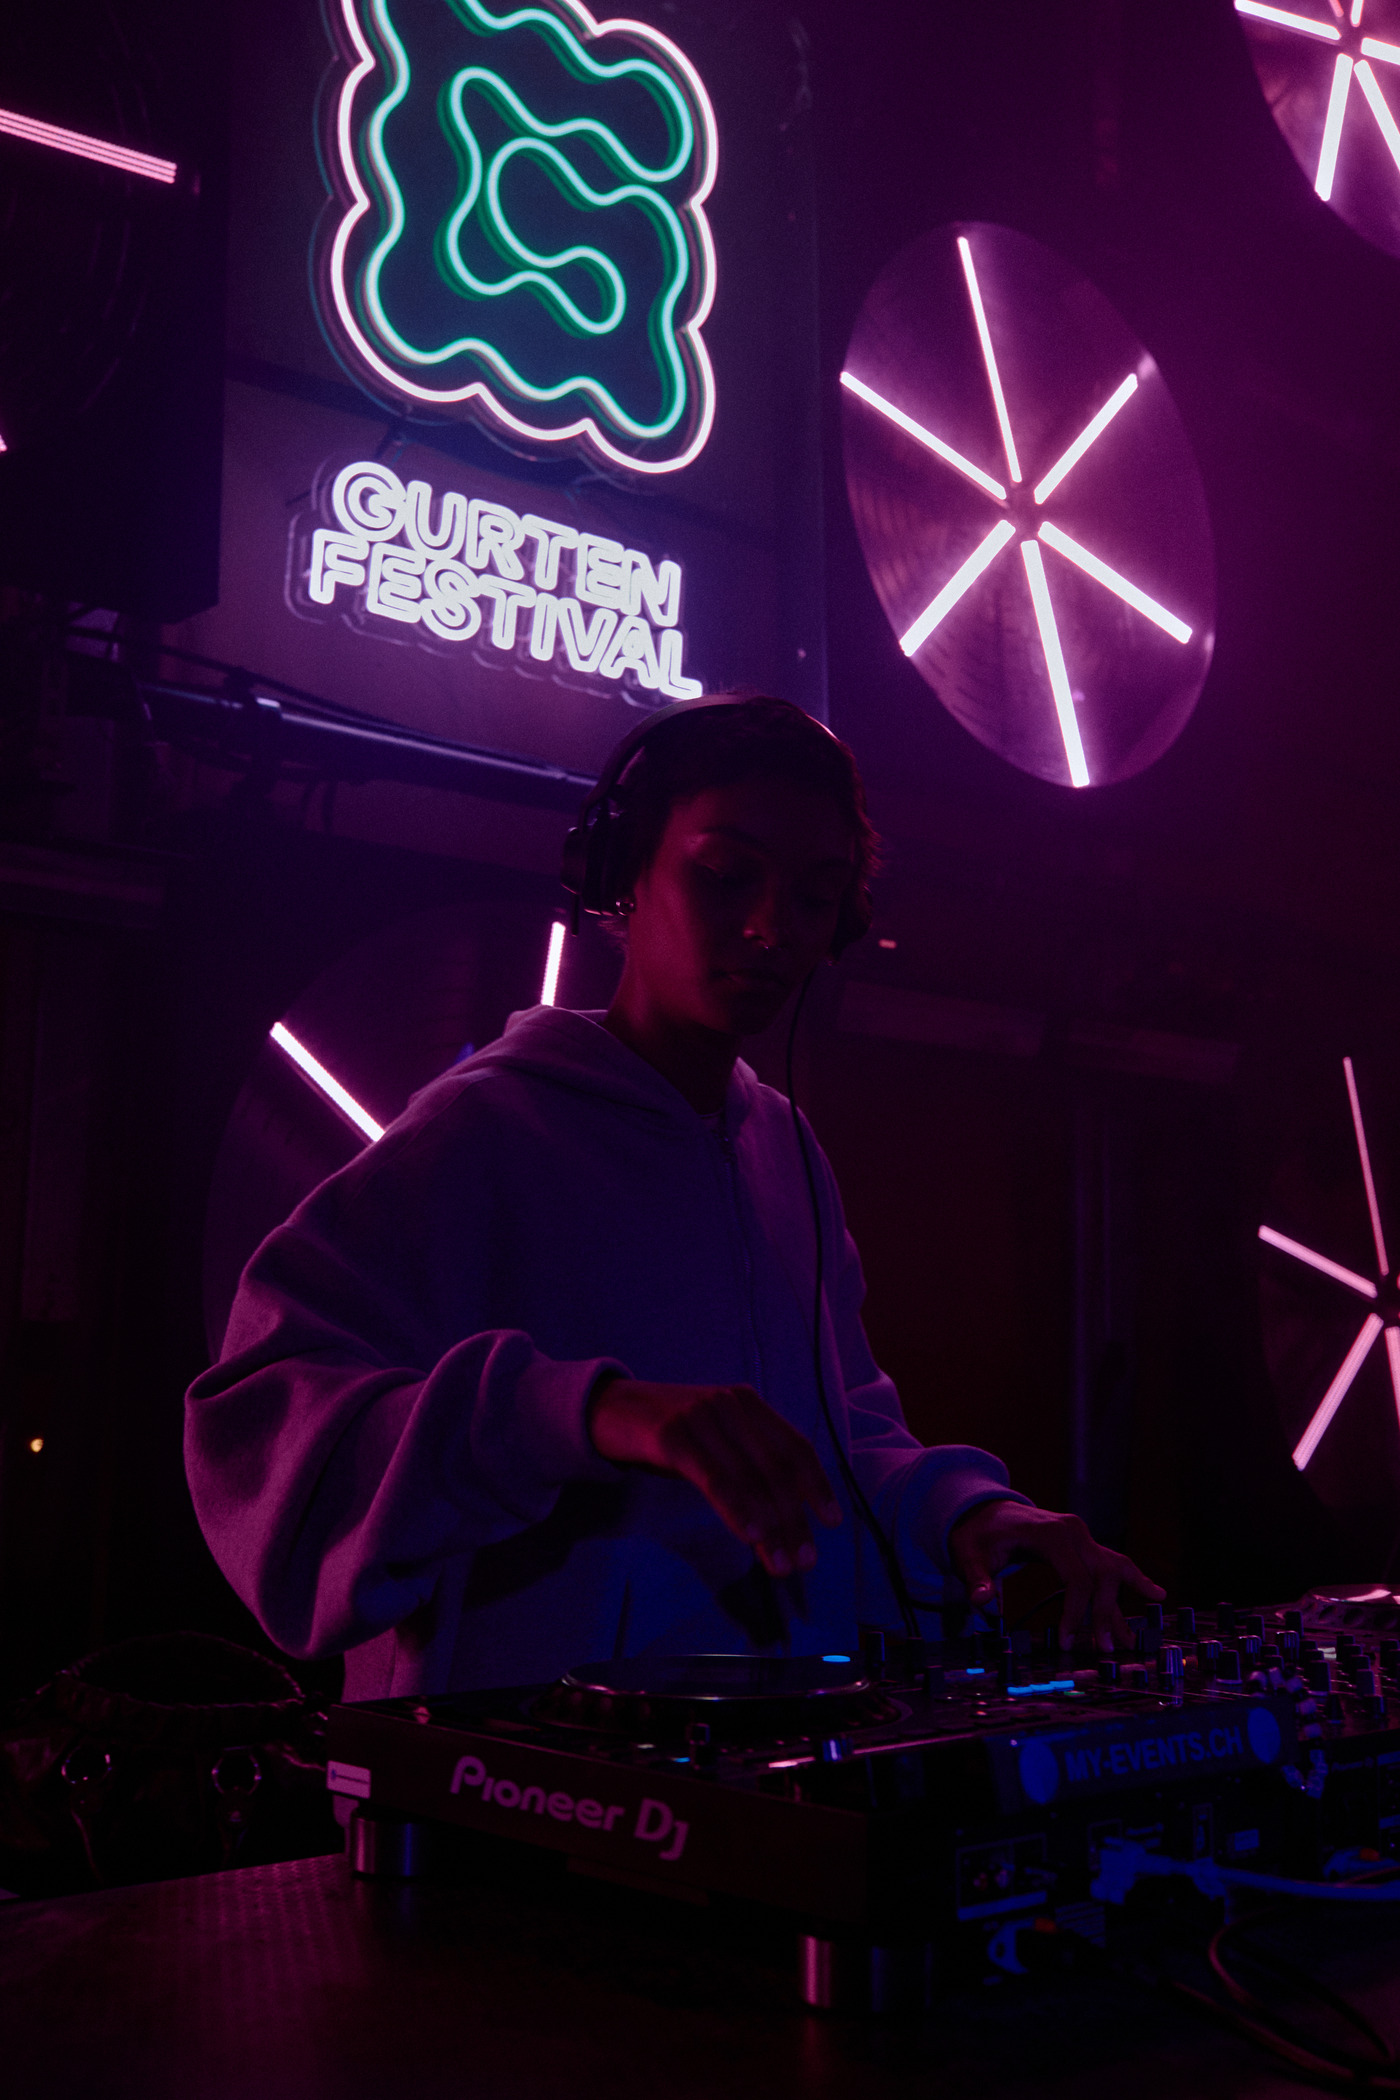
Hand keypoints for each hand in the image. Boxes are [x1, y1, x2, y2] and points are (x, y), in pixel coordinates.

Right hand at [588, 1378, 840, 1579]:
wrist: (605, 1408)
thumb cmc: (666, 1432)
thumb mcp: (713, 1438)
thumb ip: (744, 1463)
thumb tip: (783, 1517)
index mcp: (747, 1403)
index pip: (794, 1445)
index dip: (816, 1484)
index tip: (832, 1521)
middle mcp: (730, 1404)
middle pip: (775, 1468)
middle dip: (795, 1519)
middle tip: (805, 1559)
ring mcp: (702, 1417)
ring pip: (748, 1478)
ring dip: (770, 1527)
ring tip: (781, 1564)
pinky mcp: (672, 1435)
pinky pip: (713, 1478)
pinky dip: (736, 1508)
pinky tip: (750, 1535)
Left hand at [948, 1500, 1165, 1652]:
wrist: (986, 1511)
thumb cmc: (979, 1534)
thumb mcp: (967, 1553)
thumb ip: (976, 1578)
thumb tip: (984, 1603)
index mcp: (1048, 1534)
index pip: (1076, 1577)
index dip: (1076, 1611)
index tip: (1069, 1640)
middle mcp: (1072, 1531)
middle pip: (1102, 1575)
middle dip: (1105, 1613)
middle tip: (1104, 1648)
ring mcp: (1082, 1536)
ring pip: (1114, 1569)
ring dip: (1123, 1603)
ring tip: (1131, 1637)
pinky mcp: (1085, 1544)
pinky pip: (1114, 1561)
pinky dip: (1135, 1578)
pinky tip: (1157, 1595)